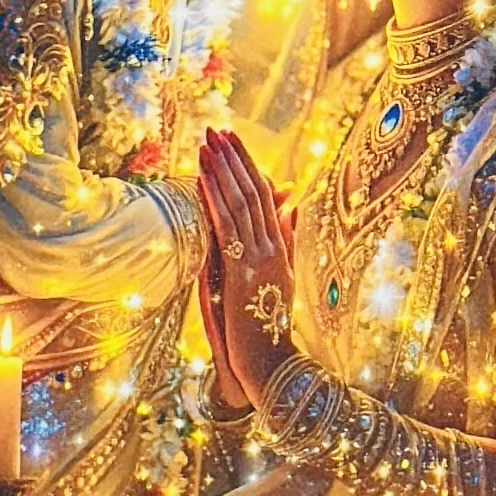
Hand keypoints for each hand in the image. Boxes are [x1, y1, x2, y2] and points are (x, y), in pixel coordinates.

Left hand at [197, 129, 295, 407]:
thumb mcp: (282, 279)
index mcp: (280, 248)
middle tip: (217, 129)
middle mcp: (272, 247)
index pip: (264, 196)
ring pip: (240, 204)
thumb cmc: (270, 330)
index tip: (233, 142)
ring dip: (222, 170)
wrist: (272, 366)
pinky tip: (204, 178)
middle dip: (234, 159)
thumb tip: (291, 207)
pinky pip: (227, 228)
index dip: (248, 166)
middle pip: (253, 192)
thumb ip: (287, 242)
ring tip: (208, 142)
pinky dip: (215, 199)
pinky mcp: (241, 273)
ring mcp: (259, 258)